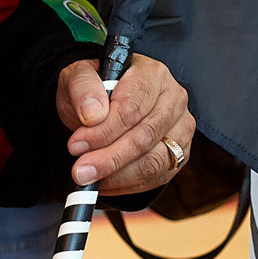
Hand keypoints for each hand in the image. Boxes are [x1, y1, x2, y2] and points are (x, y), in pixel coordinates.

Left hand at [58, 54, 193, 194]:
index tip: (76, 145)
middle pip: (144, 137)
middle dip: (109, 158)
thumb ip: (82, 88)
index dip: (104, 130)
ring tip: (90, 178)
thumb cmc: (93, 89)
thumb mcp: (78, 77)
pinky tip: (106, 182)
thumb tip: (93, 114)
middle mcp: (174, 99)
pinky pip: (158, 177)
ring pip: (154, 161)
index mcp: (152, 74)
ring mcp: (180, 128)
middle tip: (80, 171)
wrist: (101, 103)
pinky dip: (129, 184)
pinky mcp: (180, 154)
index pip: (132, 107)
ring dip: (118, 175)